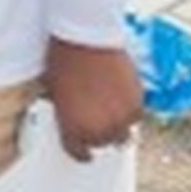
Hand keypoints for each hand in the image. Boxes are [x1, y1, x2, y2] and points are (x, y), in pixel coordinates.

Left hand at [44, 37, 141, 161]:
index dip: (80, 150)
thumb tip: (66, 111)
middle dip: (98, 135)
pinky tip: (120, 97)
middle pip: (102, 143)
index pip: (78, 153)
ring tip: (109, 109)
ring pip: (124, 133)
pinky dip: (129, 109)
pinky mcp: (137, 103)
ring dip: (117, 124)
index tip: (83, 150)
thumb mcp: (53, 90)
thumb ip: (62, 110)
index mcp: (74, 131)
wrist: (85, 38)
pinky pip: (135, 115)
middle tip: (95, 121)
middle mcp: (100, 131)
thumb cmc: (63, 60)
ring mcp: (121, 118)